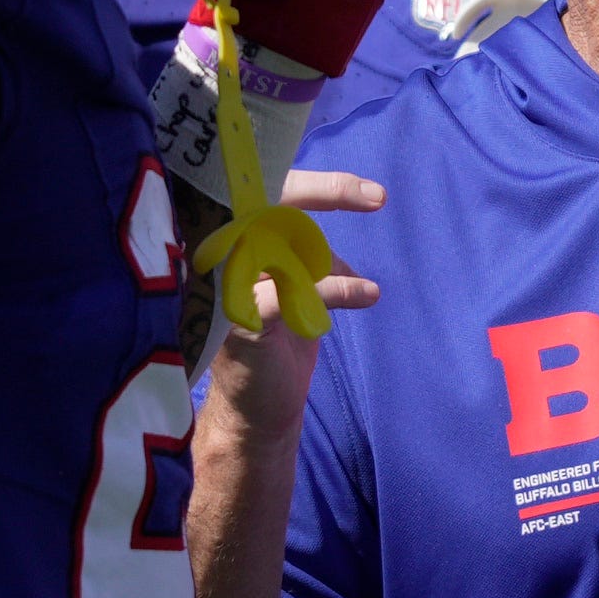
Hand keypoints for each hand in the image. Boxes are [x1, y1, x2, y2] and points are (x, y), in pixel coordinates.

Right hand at [203, 170, 386, 421]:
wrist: (259, 411)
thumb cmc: (277, 347)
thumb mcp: (298, 293)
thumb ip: (310, 262)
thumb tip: (334, 253)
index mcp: (233, 246)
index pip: (268, 195)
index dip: (319, 186)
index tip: (371, 194)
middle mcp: (221, 258)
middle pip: (268, 203)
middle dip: (324, 191)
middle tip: (377, 198)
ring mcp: (225, 286)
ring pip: (281, 244)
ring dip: (332, 262)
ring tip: (364, 289)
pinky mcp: (240, 319)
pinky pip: (289, 289)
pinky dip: (334, 288)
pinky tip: (363, 295)